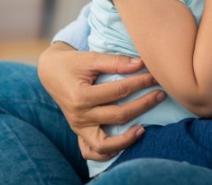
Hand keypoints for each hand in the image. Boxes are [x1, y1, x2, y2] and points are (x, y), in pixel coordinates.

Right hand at [38, 42, 165, 160]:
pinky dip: (107, 152)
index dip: (141, 82)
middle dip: (144, 104)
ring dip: (127, 139)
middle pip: (118, 116)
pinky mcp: (78, 132)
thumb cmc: (72, 63)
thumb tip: (141, 63)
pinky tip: (123, 143)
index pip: (119, 91)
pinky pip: (91, 151)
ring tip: (144, 129)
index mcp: (81, 96)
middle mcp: (79, 116)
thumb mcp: (91, 58)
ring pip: (104, 144)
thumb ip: (115, 62)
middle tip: (160, 94)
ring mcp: (78, 127)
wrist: (51, 72)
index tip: (156, 75)